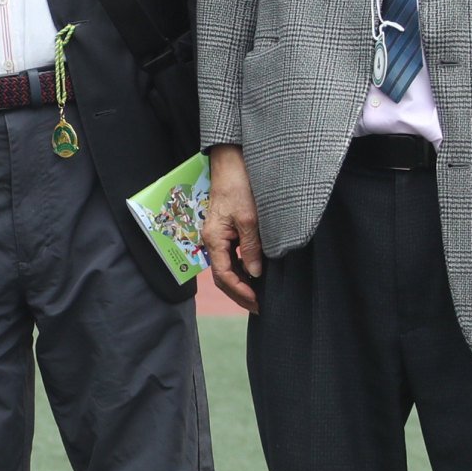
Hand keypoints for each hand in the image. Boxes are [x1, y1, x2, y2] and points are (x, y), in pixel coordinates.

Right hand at [203, 144, 264, 312]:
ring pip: (226, 268)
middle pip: (222, 276)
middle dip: (239, 294)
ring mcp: (218, 236)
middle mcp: (212, 240)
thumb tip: (255, 273)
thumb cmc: (239, 187)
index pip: (224, 275)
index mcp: (214, 239)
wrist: (232, 163)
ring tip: (259, 295)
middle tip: (259, 307)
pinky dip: (242, 270)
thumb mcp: (249, 219)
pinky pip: (231, 257)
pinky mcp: (225, 230)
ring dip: (241, 284)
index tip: (258, 302)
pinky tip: (255, 274)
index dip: (240, 291)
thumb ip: (252, 247)